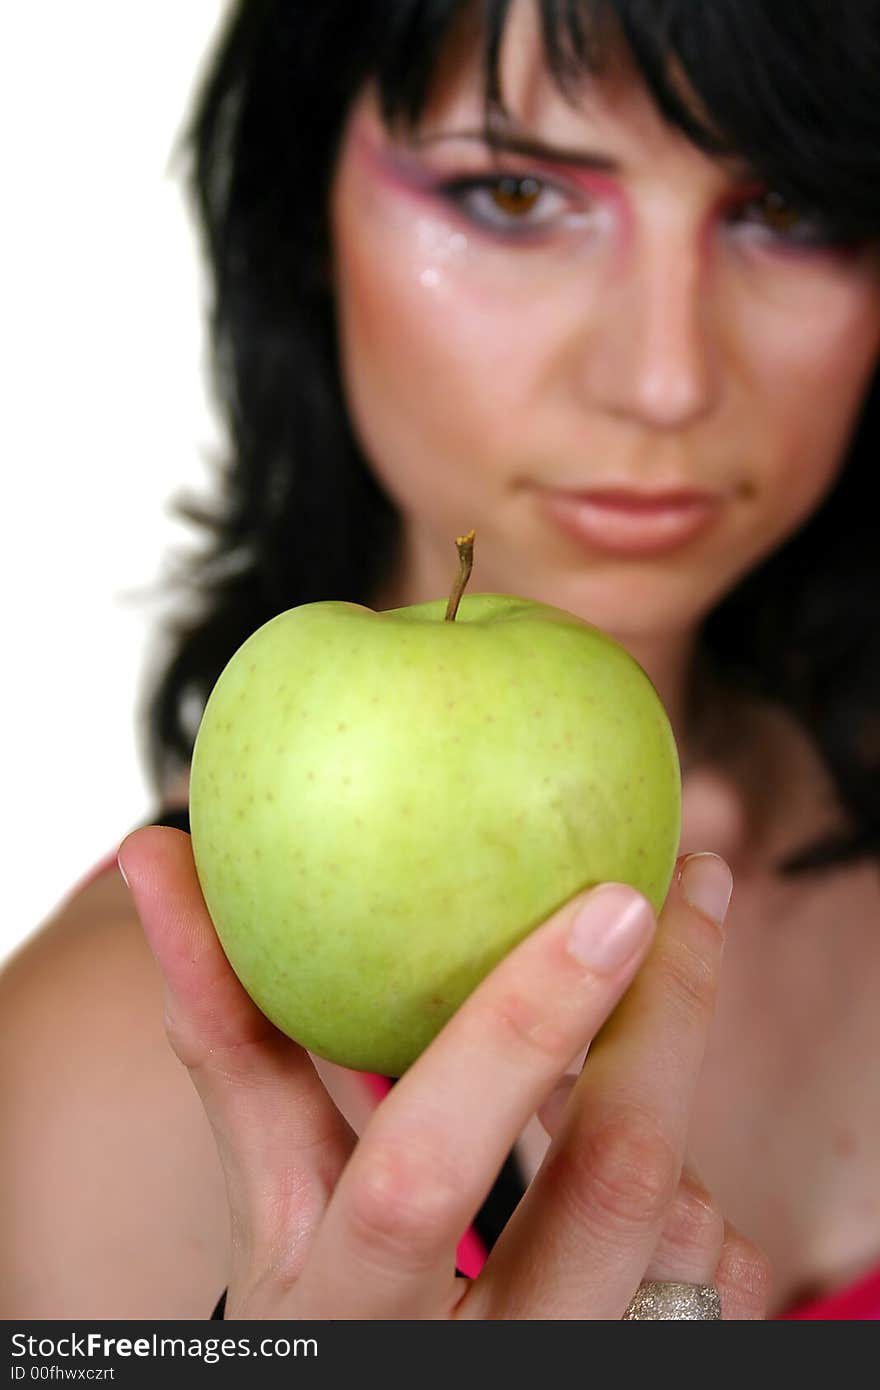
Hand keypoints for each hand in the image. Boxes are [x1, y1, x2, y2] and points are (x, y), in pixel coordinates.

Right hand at [117, 827, 768, 1318]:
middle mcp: (484, 1360)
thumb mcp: (266, 1205)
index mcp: (351, 1315)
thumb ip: (232, 1040)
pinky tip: (655, 1095)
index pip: (425, 1175)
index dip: (514, 1032)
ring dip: (679, 1080)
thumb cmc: (319, 1314)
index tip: (604, 899)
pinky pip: (717, 1263)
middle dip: (668, 1014)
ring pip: (686, 1227)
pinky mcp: (647, 1358)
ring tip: (682, 954)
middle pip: (611, 1184)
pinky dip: (694, 1169)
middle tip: (694, 879)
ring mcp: (577, 1366)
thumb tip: (154, 859)